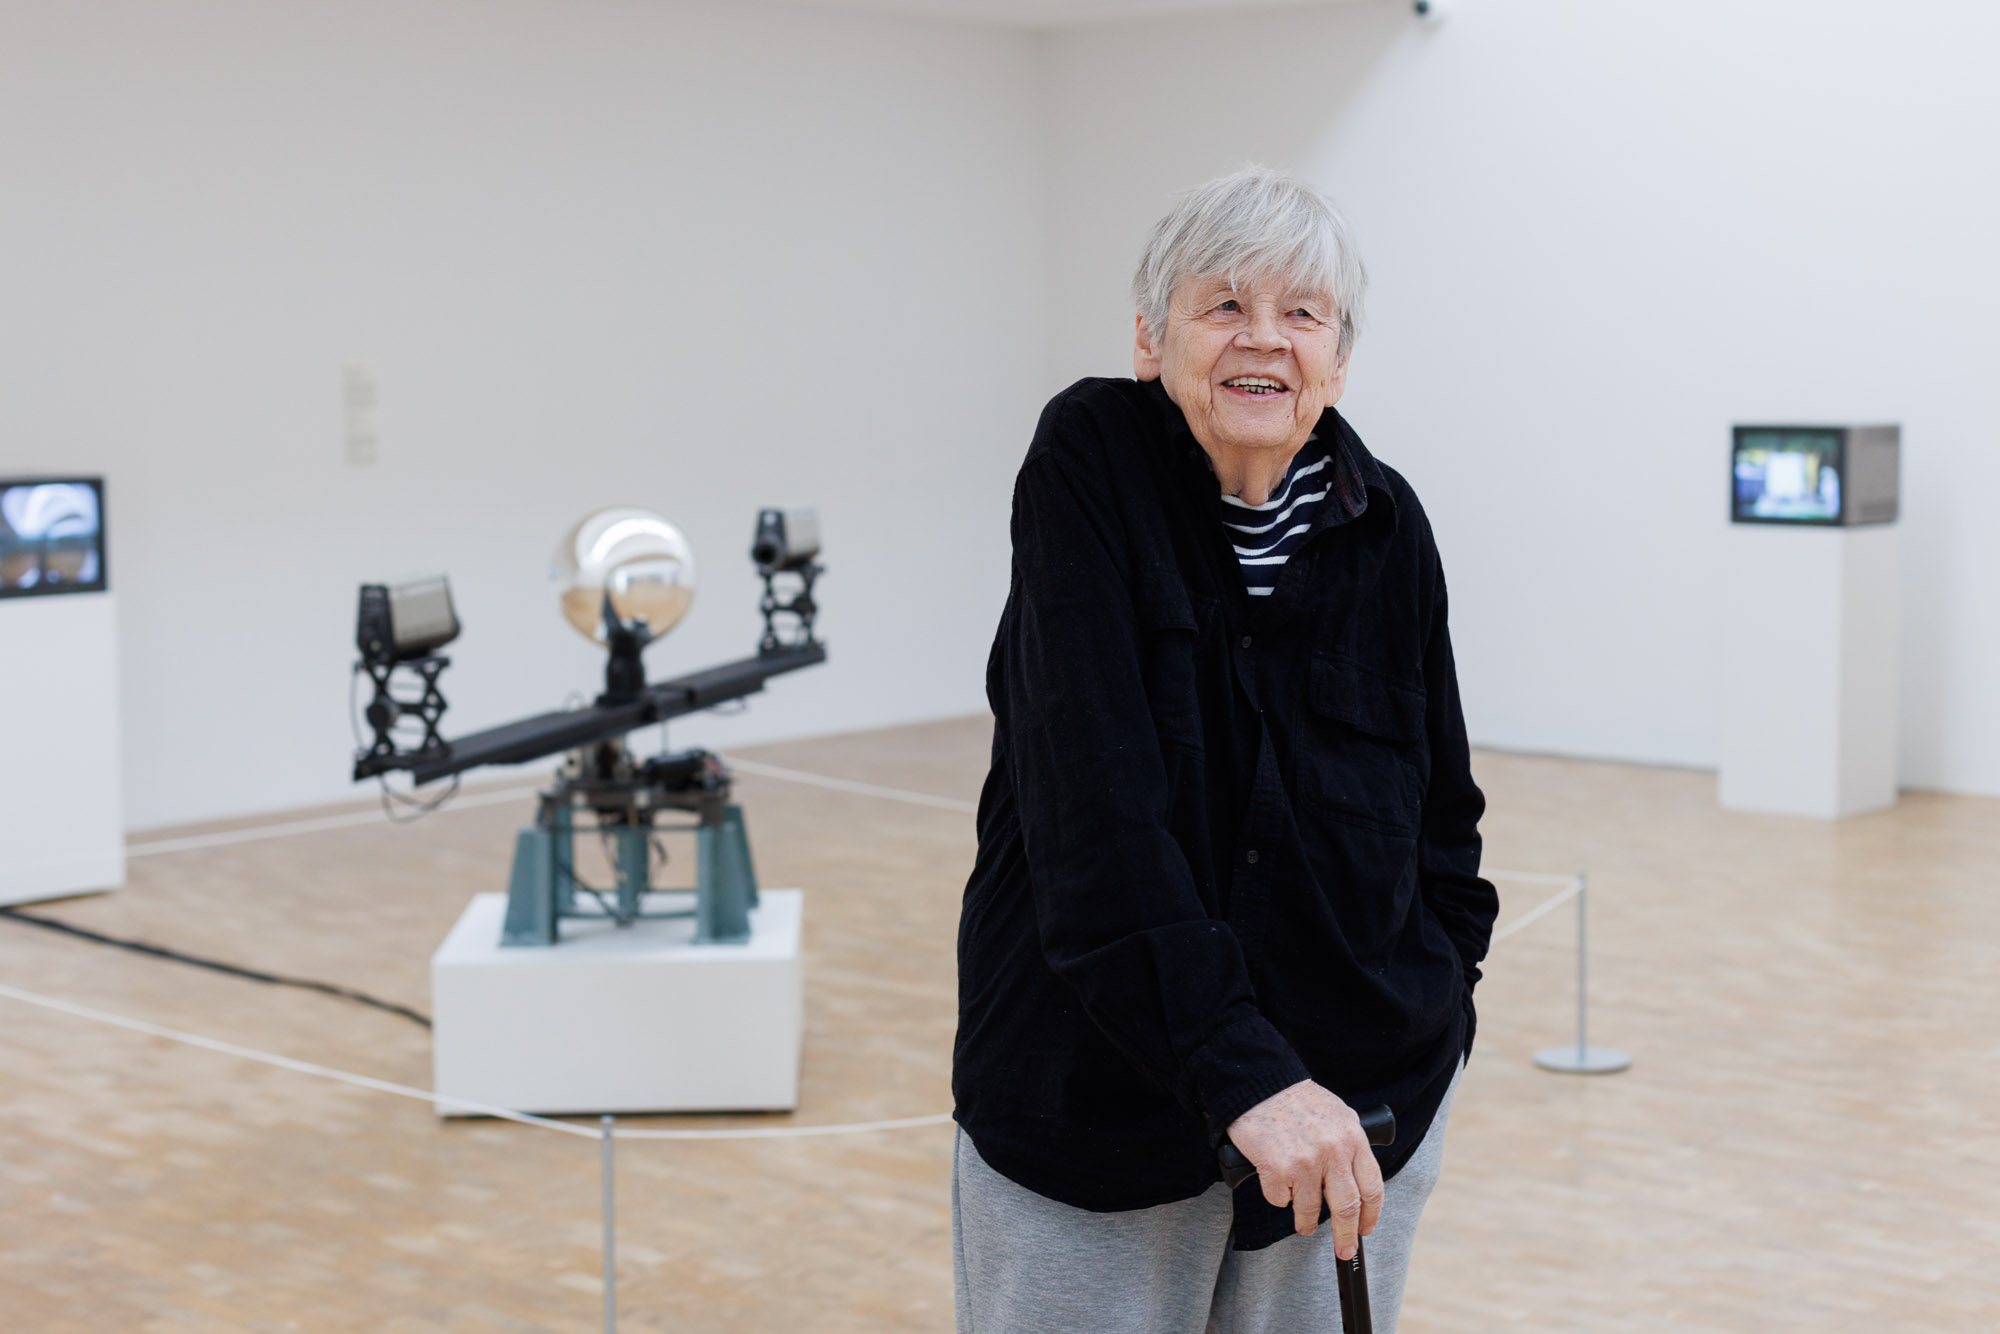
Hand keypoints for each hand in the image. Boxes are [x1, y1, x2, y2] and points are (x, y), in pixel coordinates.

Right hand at [1225, 1079, 1383, 1255]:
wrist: (1260, 1085)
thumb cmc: (1297, 1100)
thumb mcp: (1337, 1115)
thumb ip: (1350, 1145)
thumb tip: (1357, 1179)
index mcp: (1352, 1139)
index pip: (1371, 1188)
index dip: (1370, 1216)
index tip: (1365, 1230)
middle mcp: (1332, 1152)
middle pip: (1346, 1208)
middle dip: (1346, 1235)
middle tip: (1343, 1249)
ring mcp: (1304, 1162)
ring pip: (1310, 1210)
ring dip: (1306, 1222)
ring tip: (1303, 1224)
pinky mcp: (1276, 1169)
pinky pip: (1280, 1199)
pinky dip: (1279, 1196)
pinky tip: (1277, 1182)